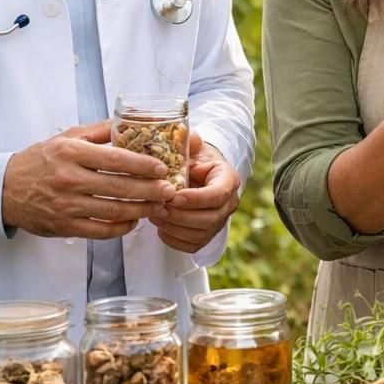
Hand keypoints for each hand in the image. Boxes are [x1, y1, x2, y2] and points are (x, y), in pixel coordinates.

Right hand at [2, 122, 174, 238]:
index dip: (143, 165)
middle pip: (119, 187)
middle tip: (170, 190)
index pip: (115, 159)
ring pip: (113, 211)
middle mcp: (68, 179)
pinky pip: (100, 231)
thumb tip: (130, 122)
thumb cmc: (39, 161)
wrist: (3, 189)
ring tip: (158, 206)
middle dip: (150, 190)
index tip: (162, 168)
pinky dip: (121, 228)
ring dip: (140, 209)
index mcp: (71, 153)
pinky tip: (134, 220)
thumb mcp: (65, 138)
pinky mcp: (63, 226)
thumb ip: (98, 131)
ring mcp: (66, 205)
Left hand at [148, 132, 240, 253]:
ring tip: (154, 214)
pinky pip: (191, 246)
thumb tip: (188, 136)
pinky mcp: (207, 236)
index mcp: (228, 180)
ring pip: (199, 235)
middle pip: (209, 219)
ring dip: (173, 228)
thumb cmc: (195, 159)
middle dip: (180, 216)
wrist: (199, 175)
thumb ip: (190, 141)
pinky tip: (160, 227)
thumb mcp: (194, 147)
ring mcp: (219, 222)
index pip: (218, 195)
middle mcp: (229, 204)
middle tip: (158, 207)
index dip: (196, 199)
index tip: (174, 196)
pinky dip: (173, 239)